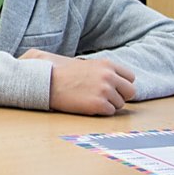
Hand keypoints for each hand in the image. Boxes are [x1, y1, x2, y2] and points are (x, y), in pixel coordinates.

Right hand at [20, 49, 135, 115]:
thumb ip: (97, 68)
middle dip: (119, 95)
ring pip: (119, 104)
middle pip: (130, 92)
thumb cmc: (57, 71)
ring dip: (107, 104)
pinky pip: (109, 112)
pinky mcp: (98, 105)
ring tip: (89, 100)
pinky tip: (86, 105)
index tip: (111, 87)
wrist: (43, 81)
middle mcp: (109, 76)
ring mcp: (104, 91)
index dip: (121, 84)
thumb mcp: (81, 62)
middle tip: (104, 97)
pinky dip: (100, 112)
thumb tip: (106, 76)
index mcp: (106, 64)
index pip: (130, 77)